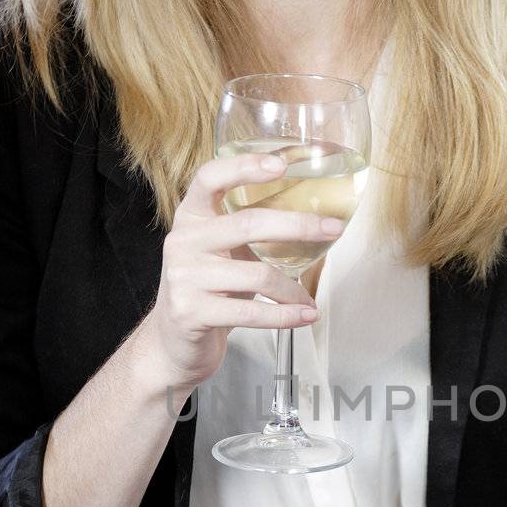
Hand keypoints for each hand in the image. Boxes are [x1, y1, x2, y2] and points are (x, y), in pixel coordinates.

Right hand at [142, 154, 345, 390]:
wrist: (173, 342)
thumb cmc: (209, 291)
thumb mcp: (220, 253)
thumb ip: (248, 232)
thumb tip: (315, 221)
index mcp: (191, 218)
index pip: (209, 178)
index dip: (243, 166)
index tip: (281, 164)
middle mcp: (183, 241)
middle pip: (247, 223)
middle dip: (298, 226)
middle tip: (333, 230)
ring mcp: (183, 278)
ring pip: (257, 275)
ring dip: (293, 290)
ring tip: (309, 300)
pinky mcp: (191, 313)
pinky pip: (250, 313)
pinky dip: (284, 316)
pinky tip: (304, 316)